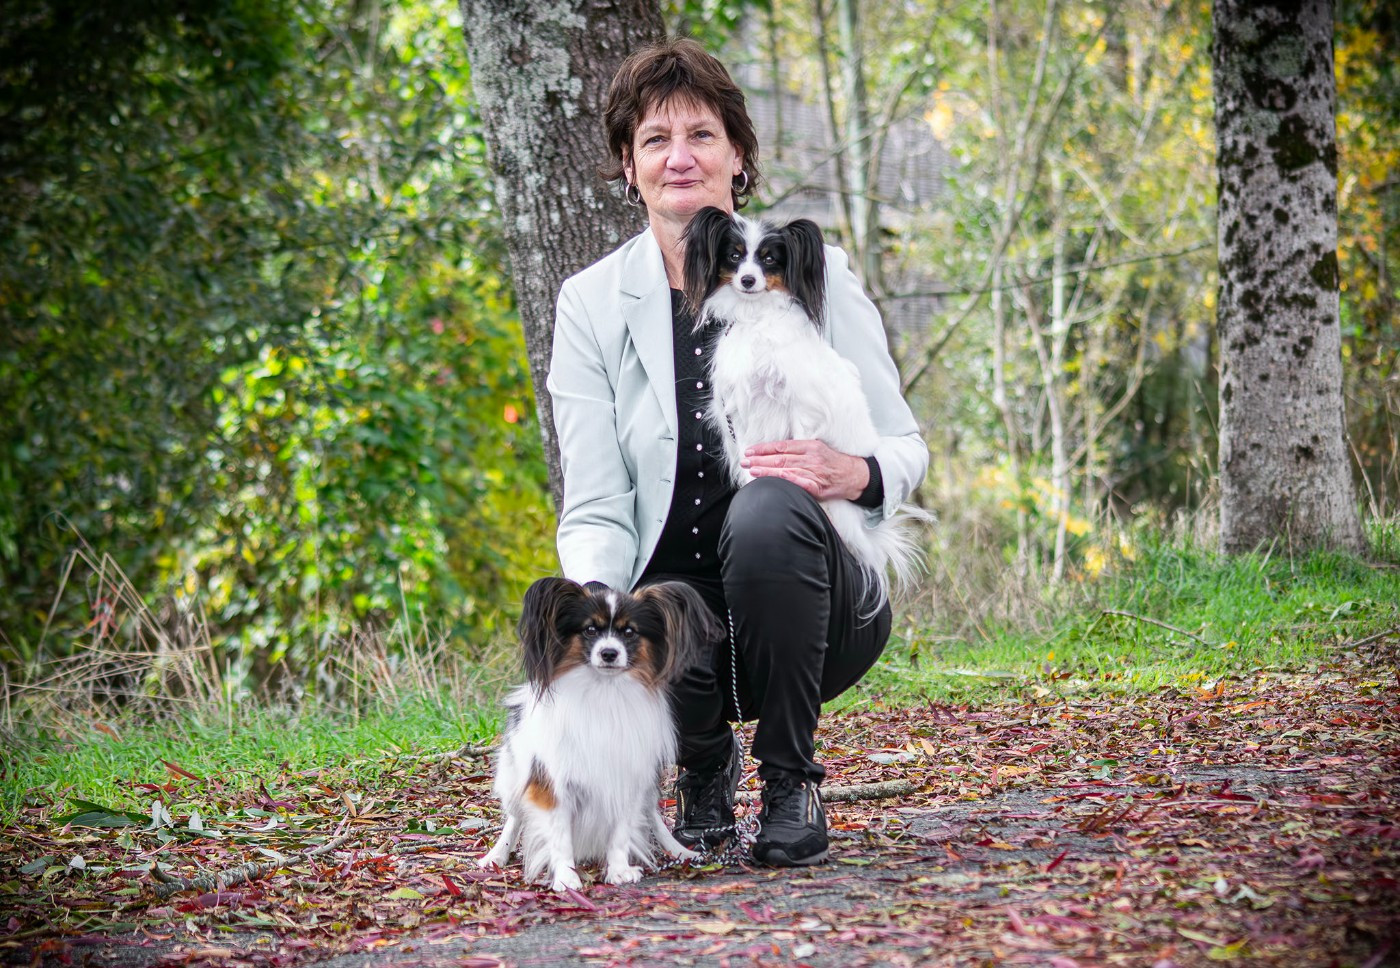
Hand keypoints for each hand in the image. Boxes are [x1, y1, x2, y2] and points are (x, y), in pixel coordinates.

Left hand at [740, 440, 868, 501]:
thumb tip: (775, 452)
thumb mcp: (818, 449)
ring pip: (787, 470)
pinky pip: (800, 483)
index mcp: (810, 446)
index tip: (749, 450)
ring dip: (767, 471)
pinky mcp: (818, 487)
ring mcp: (815, 472)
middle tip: (744, 460)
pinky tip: (775, 481)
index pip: (782, 446)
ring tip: (752, 470)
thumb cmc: (834, 463)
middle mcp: (811, 457)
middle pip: (781, 458)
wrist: (856, 476)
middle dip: (760, 459)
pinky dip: (787, 481)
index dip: (764, 448)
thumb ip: (799, 451)